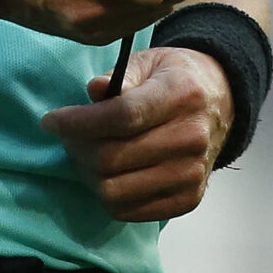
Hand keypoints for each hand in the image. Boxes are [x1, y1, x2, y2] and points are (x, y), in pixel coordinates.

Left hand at [40, 45, 234, 221]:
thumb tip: (93, 91)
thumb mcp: (149, 62)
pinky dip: (107, 195)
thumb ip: (119, 76)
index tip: (51, 121)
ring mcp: (192, 174)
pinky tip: (107, 173)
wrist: (221, 104)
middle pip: (112, 158)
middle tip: (67, 136)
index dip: (78, 122)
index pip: (122, 117)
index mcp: (183, 95)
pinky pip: (127, 211)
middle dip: (76, 147)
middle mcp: (192, 138)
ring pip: (115, 191)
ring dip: (87, 174)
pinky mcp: (188, 200)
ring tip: (86, 154)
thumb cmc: (175, 79)